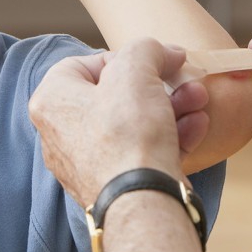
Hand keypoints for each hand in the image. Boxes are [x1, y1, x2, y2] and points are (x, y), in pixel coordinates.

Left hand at [28, 39, 210, 205]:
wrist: (143, 201)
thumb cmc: (126, 134)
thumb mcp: (135, 69)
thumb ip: (146, 49)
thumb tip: (165, 53)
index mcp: (53, 101)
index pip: (83, 64)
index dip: (122, 56)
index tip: (152, 59)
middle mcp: (63, 134)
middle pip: (116, 95)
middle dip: (158, 84)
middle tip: (184, 77)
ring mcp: (91, 163)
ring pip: (135, 123)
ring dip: (172, 107)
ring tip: (198, 99)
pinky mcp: (118, 184)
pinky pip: (144, 151)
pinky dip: (171, 136)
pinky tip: (197, 126)